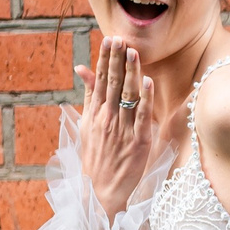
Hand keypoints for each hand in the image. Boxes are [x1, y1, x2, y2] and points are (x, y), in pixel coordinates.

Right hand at [73, 36, 157, 221]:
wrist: (99, 191)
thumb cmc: (96, 157)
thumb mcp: (86, 124)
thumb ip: (88, 95)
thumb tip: (82, 68)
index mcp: (94, 113)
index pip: (100, 80)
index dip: (105, 59)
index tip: (109, 39)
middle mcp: (106, 118)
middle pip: (111, 84)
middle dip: (116, 60)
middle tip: (119, 38)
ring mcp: (122, 129)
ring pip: (127, 96)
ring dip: (130, 73)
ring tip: (133, 52)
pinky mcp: (138, 142)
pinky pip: (142, 117)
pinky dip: (145, 99)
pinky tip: (148, 82)